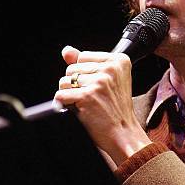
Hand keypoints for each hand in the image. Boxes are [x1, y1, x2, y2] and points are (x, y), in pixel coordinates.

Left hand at [54, 46, 151, 164]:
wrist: (124, 134)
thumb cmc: (116, 109)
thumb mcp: (107, 80)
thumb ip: (86, 62)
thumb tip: (66, 50)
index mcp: (119, 60)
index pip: (83, 56)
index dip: (85, 73)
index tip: (99, 86)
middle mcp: (110, 68)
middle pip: (72, 68)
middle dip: (76, 84)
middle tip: (94, 97)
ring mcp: (99, 82)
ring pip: (64, 81)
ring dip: (70, 94)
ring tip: (87, 103)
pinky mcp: (87, 96)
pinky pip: (60, 95)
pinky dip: (64, 104)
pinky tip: (80, 109)